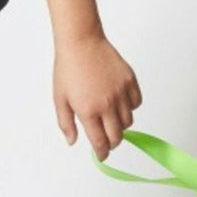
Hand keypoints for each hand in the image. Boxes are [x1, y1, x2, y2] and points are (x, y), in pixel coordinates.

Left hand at [53, 31, 141, 160]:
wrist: (81, 42)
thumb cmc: (68, 69)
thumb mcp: (60, 99)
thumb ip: (66, 124)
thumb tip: (73, 142)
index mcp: (88, 111)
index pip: (100, 142)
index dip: (102, 153)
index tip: (101, 155)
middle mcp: (107, 104)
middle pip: (117, 136)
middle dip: (112, 143)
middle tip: (107, 141)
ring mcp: (120, 92)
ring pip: (128, 122)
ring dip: (121, 126)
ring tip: (111, 119)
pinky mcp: (129, 81)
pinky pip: (136, 103)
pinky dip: (131, 108)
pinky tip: (120, 105)